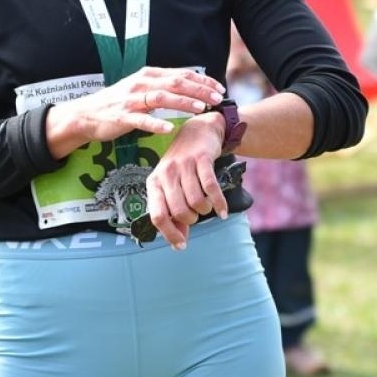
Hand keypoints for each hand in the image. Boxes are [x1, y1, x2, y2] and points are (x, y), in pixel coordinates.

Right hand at [46, 66, 224, 157]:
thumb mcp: (142, 88)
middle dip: (199, 90)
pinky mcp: (122, 117)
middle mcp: (140, 83)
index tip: (220, 88)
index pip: (181, 74)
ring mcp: (130, 100)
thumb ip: (163, 86)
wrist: (86, 114)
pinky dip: (155, 124)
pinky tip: (169, 128)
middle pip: (175, 83)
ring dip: (183, 102)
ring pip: (161, 98)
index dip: (202, 81)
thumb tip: (191, 86)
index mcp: (148, 75)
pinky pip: (141, 120)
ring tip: (201, 108)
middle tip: (218, 98)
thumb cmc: (118, 102)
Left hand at [144, 112, 227, 249]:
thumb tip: (179, 240)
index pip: (157, 216)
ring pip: (195, 201)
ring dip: (205, 210)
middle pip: (178, 211)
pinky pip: (211, 188)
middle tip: (197, 215)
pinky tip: (222, 211)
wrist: (198, 131)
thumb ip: (174, 211)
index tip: (182, 245)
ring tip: (207, 207)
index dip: (170, 234)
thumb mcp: (173, 185)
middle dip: (192, 219)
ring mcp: (183, 166)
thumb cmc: (184, 164)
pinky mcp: (201, 159)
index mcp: (154, 183)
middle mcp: (165, 174)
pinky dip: (219, 203)